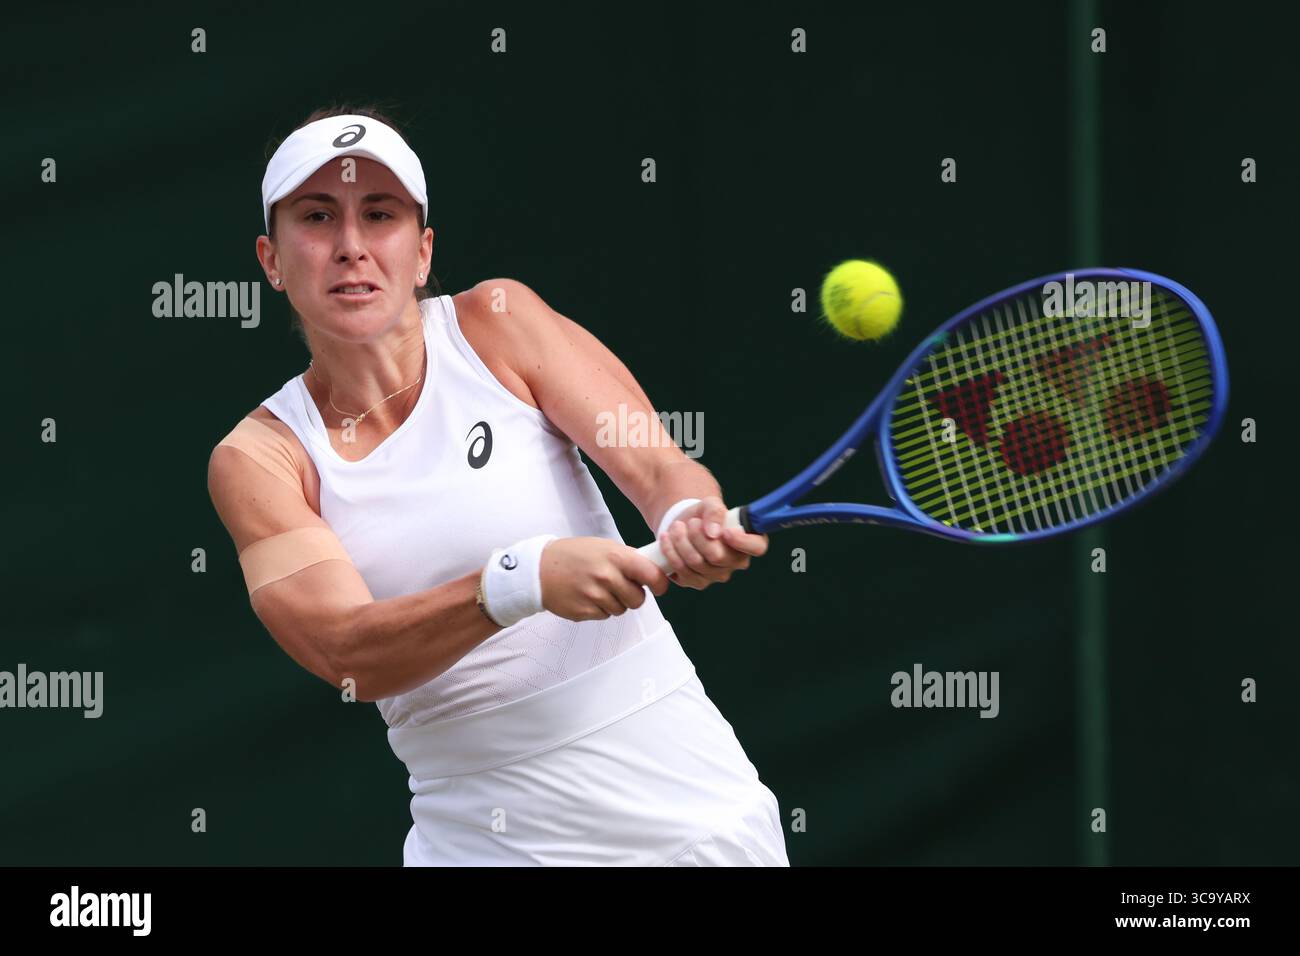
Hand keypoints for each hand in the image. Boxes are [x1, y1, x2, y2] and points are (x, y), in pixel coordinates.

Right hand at [539, 537, 670, 621]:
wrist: (538, 570)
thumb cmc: (573, 555)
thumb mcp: (602, 546)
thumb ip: (626, 558)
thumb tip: (652, 570)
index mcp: (615, 557)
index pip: (651, 575)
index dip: (660, 583)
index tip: (659, 587)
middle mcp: (607, 577)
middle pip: (638, 599)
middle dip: (633, 595)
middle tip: (621, 587)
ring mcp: (595, 596)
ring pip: (621, 609)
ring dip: (615, 602)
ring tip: (598, 588)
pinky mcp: (584, 611)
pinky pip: (604, 615)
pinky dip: (599, 608)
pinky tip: (586, 596)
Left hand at [657, 495, 768, 589]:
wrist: (686, 526)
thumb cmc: (705, 515)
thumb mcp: (711, 504)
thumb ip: (715, 511)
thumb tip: (713, 532)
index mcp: (750, 541)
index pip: (757, 547)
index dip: (743, 541)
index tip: (726, 531)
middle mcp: (737, 562)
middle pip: (717, 556)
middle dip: (697, 536)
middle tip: (691, 522)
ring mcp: (718, 575)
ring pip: (697, 563)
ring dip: (681, 542)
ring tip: (677, 527)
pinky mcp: (698, 581)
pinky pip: (683, 572)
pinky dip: (671, 553)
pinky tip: (667, 539)